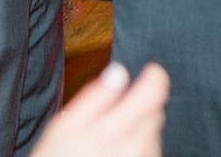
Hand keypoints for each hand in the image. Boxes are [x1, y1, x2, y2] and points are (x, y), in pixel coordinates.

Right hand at [32, 62, 169, 156]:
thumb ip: (95, 96)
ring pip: (154, 129)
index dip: (154, 75)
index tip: (150, 71)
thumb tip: (118, 72)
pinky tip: (117, 152)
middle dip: (139, 105)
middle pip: (154, 109)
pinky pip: (152, 148)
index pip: (154, 91)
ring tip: (110, 140)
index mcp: (115, 129)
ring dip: (139, 127)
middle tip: (111, 117)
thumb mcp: (65, 126)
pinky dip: (141, 145)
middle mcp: (136, 145)